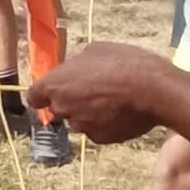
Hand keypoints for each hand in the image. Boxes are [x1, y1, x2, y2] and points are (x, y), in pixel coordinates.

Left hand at [26, 46, 161, 143]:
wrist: (154, 90)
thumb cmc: (124, 64)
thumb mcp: (96, 50)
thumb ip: (77, 63)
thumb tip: (76, 68)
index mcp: (55, 84)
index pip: (34, 97)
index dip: (44, 94)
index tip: (55, 91)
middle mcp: (63, 108)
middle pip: (58, 108)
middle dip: (71, 102)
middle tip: (94, 91)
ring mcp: (81, 126)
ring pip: (79, 121)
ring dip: (89, 114)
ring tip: (113, 100)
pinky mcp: (101, 139)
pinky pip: (98, 131)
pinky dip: (106, 125)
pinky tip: (122, 112)